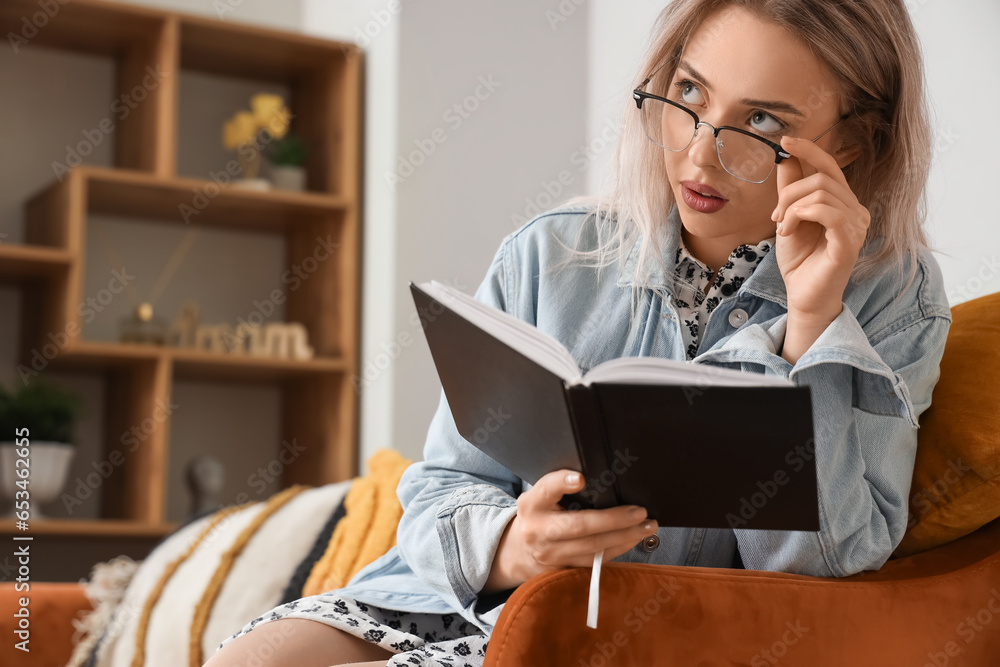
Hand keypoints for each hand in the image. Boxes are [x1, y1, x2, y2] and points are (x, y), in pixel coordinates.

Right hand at [482, 469, 657, 592]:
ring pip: (593, 547)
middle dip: (614, 519)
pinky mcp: (563, 570)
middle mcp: (539, 530)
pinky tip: (634, 539)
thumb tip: (600, 476)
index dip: (562, 483)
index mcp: (533, 504)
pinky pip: (595, 561)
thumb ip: (560, 487)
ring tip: (647, 526)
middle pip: (579, 526)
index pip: (546, 489)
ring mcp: (551, 554)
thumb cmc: (539, 515)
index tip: (580, 478)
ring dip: (625, 537)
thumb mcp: (540, 497)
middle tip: (640, 512)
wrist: (518, 551)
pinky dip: (618, 549)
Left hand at [771, 135, 869, 321]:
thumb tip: (786, 157)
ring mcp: (856, 226)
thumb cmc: (800, 260)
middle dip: (789, 193)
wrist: (802, 295)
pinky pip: (829, 212)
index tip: (785, 141)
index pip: (831, 166)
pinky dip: (802, 214)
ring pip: (822, 193)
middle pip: (822, 178)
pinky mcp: (850, 242)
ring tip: (782, 228)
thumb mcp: (789, 218)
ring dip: (792, 207)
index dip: (810, 149)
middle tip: (775, 217)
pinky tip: (789, 229)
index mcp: (843, 203)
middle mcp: (855, 210)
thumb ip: (790, 189)